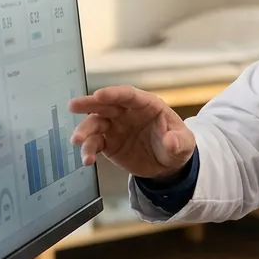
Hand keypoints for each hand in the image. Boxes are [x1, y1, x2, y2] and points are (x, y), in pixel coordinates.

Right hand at [68, 85, 195, 179]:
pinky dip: (89, 150)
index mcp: (147, 105)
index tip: (99, 95)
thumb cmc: (177, 145)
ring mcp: (116, 126)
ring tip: (78, 141)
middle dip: (89, 104)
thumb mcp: (184, 143)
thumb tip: (170, 142)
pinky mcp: (108, 143)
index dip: (114, 94)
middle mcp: (128, 112)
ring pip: (95, 123)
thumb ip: (177, 141)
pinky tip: (87, 159)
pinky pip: (95, 144)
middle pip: (106, 104)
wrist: (168, 165)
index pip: (129, 95)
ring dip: (85, 131)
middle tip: (73, 106)